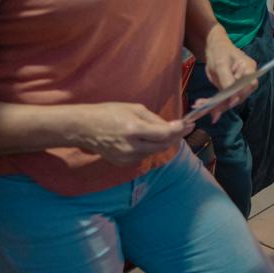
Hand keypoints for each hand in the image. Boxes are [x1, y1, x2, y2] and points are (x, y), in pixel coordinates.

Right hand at [71, 102, 186, 165]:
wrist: (84, 128)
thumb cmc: (109, 113)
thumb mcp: (134, 108)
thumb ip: (155, 119)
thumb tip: (172, 126)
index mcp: (134, 130)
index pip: (165, 134)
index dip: (180, 130)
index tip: (189, 124)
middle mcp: (132, 147)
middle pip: (163, 146)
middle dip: (176, 137)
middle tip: (185, 127)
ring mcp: (127, 158)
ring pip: (155, 152)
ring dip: (163, 142)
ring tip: (165, 131)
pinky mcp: (123, 164)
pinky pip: (144, 155)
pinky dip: (150, 147)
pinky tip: (147, 138)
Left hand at [202, 35, 257, 121]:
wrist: (214, 48)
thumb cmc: (220, 51)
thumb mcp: (221, 64)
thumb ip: (227, 80)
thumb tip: (232, 98)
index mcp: (250, 69)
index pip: (248, 86)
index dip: (239, 95)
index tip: (228, 102)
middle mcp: (247, 80)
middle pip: (239, 96)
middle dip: (222, 104)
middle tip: (206, 107)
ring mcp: (238, 86)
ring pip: (229, 101)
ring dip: (214, 106)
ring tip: (199, 105)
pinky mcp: (229, 91)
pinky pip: (223, 100)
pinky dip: (212, 104)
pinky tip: (201, 105)